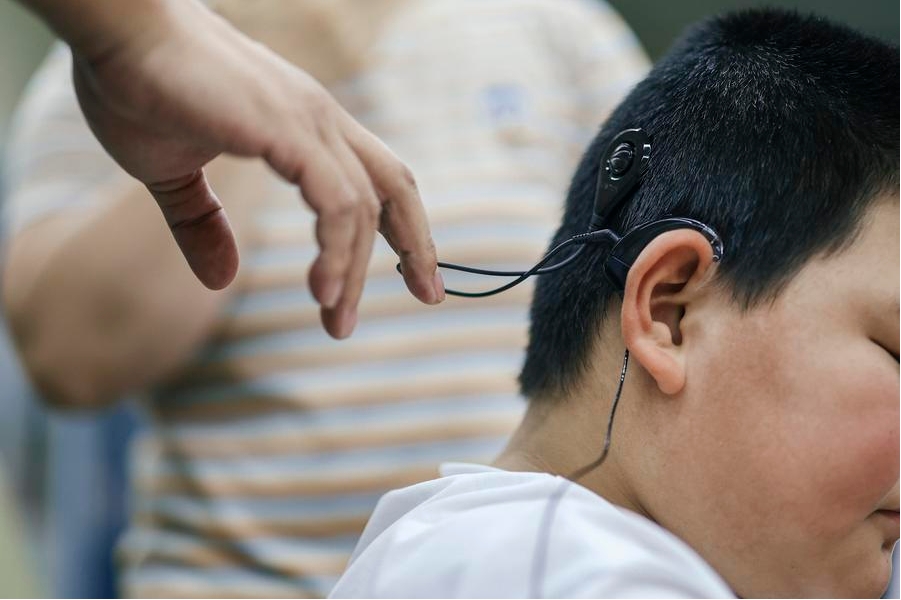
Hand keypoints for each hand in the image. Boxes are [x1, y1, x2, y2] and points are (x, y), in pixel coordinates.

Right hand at [26, 0, 443, 338]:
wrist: (115, 29)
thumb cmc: (139, 88)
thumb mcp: (172, 175)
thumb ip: (201, 225)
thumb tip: (220, 279)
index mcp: (306, 127)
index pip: (374, 179)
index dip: (401, 226)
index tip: (415, 274)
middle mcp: (321, 121)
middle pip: (395, 187)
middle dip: (417, 245)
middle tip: (429, 296)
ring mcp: (308, 121)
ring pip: (363, 208)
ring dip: (355, 269)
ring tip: (337, 319)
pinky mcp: (287, 129)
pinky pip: (336, 202)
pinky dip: (337, 250)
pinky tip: (324, 289)